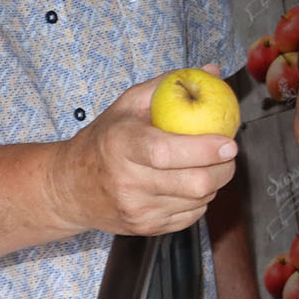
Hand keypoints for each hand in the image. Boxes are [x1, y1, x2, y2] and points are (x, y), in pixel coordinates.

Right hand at [52, 74, 238, 236]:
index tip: (228, 142)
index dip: (203, 149)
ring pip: (199, 200)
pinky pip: (191, 216)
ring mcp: (137, 210)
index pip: (166, 152)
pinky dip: (199, 199)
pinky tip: (186, 184)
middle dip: (224, 168)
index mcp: (121, 145)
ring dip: (214, 182)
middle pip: (194, 183)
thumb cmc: (105, 139)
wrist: (69, 187)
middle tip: (227, 153)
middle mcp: (127, 182)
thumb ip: (170, 86)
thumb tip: (211, 70)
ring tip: (204, 165)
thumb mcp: (128, 104)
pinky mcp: (145, 228)